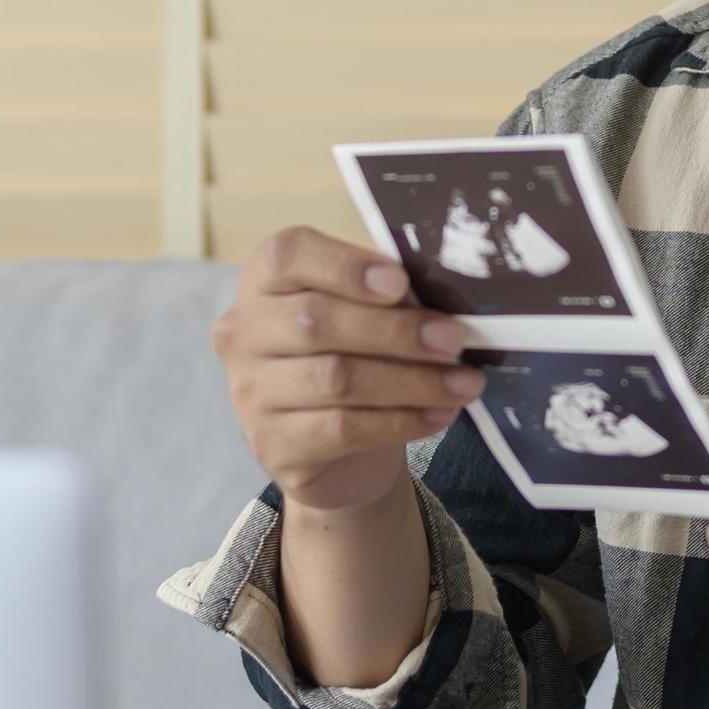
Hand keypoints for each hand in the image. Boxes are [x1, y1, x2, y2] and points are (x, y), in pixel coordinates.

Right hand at [210, 225, 485, 514]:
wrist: (336, 453)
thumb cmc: (355, 360)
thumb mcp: (364, 316)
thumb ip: (386, 298)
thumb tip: (441, 303)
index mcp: (264, 280)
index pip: (289, 255)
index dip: (345, 266)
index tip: (400, 282)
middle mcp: (244, 332)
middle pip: (317, 321)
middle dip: (396, 331)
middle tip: (453, 340)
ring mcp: (250, 392)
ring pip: (335, 380)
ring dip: (411, 381)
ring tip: (464, 383)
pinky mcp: (272, 444)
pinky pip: (342, 429)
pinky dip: (399, 421)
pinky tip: (438, 415)